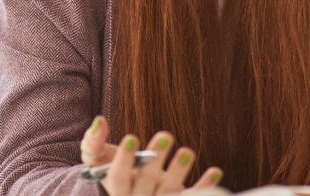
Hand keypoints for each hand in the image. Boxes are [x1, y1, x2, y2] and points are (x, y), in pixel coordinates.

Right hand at [80, 116, 222, 195]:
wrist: (127, 190)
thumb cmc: (108, 167)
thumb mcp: (95, 156)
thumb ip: (93, 141)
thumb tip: (100, 120)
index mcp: (116, 188)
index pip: (119, 177)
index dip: (125, 160)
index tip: (132, 138)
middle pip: (147, 182)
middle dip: (156, 159)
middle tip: (166, 134)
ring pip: (169, 191)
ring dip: (179, 172)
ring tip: (187, 151)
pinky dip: (204, 187)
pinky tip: (216, 171)